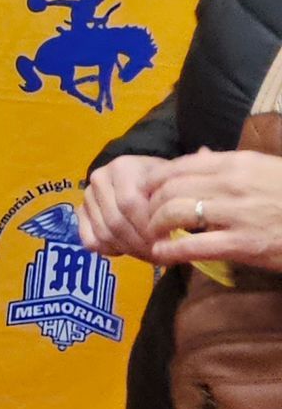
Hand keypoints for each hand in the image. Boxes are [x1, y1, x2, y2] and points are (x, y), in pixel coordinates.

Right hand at [77, 153, 170, 261]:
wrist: (142, 177)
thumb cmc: (159, 185)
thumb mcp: (169, 188)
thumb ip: (168, 207)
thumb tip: (171, 241)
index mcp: (122, 168)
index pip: (130, 204)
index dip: (148, 228)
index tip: (167, 244)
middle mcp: (99, 179)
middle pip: (115, 221)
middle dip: (137, 243)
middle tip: (157, 255)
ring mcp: (88, 196)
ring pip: (103, 233)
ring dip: (125, 248)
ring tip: (144, 252)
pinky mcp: (81, 212)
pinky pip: (90, 240)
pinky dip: (107, 250)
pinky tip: (123, 248)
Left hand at [145, 149, 281, 271]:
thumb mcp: (263, 168)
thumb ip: (228, 163)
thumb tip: (198, 154)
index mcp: (238, 162)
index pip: (180, 165)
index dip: (155, 178)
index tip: (144, 189)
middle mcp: (233, 184)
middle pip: (171, 188)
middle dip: (151, 203)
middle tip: (145, 215)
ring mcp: (236, 214)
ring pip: (176, 212)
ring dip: (155, 224)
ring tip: (152, 233)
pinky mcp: (242, 244)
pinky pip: (194, 245)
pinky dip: (170, 250)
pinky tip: (161, 254)